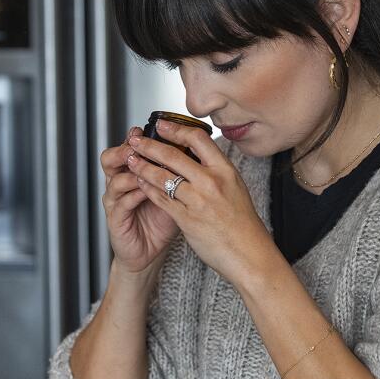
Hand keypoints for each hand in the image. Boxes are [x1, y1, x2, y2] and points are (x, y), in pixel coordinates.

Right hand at [100, 126, 180, 273]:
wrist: (151, 252)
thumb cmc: (163, 221)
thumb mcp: (173, 192)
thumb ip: (178, 172)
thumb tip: (197, 149)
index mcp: (132, 173)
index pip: (128, 148)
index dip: (137, 136)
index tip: (154, 127)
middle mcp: (119, 184)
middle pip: (111, 158)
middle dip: (126, 148)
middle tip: (139, 142)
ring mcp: (115, 201)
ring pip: (115, 178)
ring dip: (132, 171)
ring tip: (145, 165)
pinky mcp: (115, 219)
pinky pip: (121, 203)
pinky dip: (134, 194)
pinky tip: (146, 190)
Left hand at [126, 119, 272, 284]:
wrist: (248, 253)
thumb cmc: (242, 222)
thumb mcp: (234, 187)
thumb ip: (215, 170)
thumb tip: (196, 153)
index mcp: (225, 170)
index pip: (198, 139)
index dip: (176, 129)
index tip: (161, 125)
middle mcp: (212, 182)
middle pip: (174, 155)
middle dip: (150, 146)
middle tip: (136, 140)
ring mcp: (199, 201)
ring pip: (163, 177)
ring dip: (143, 167)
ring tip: (131, 160)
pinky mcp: (187, 220)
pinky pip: (161, 199)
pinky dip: (147, 188)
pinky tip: (139, 182)